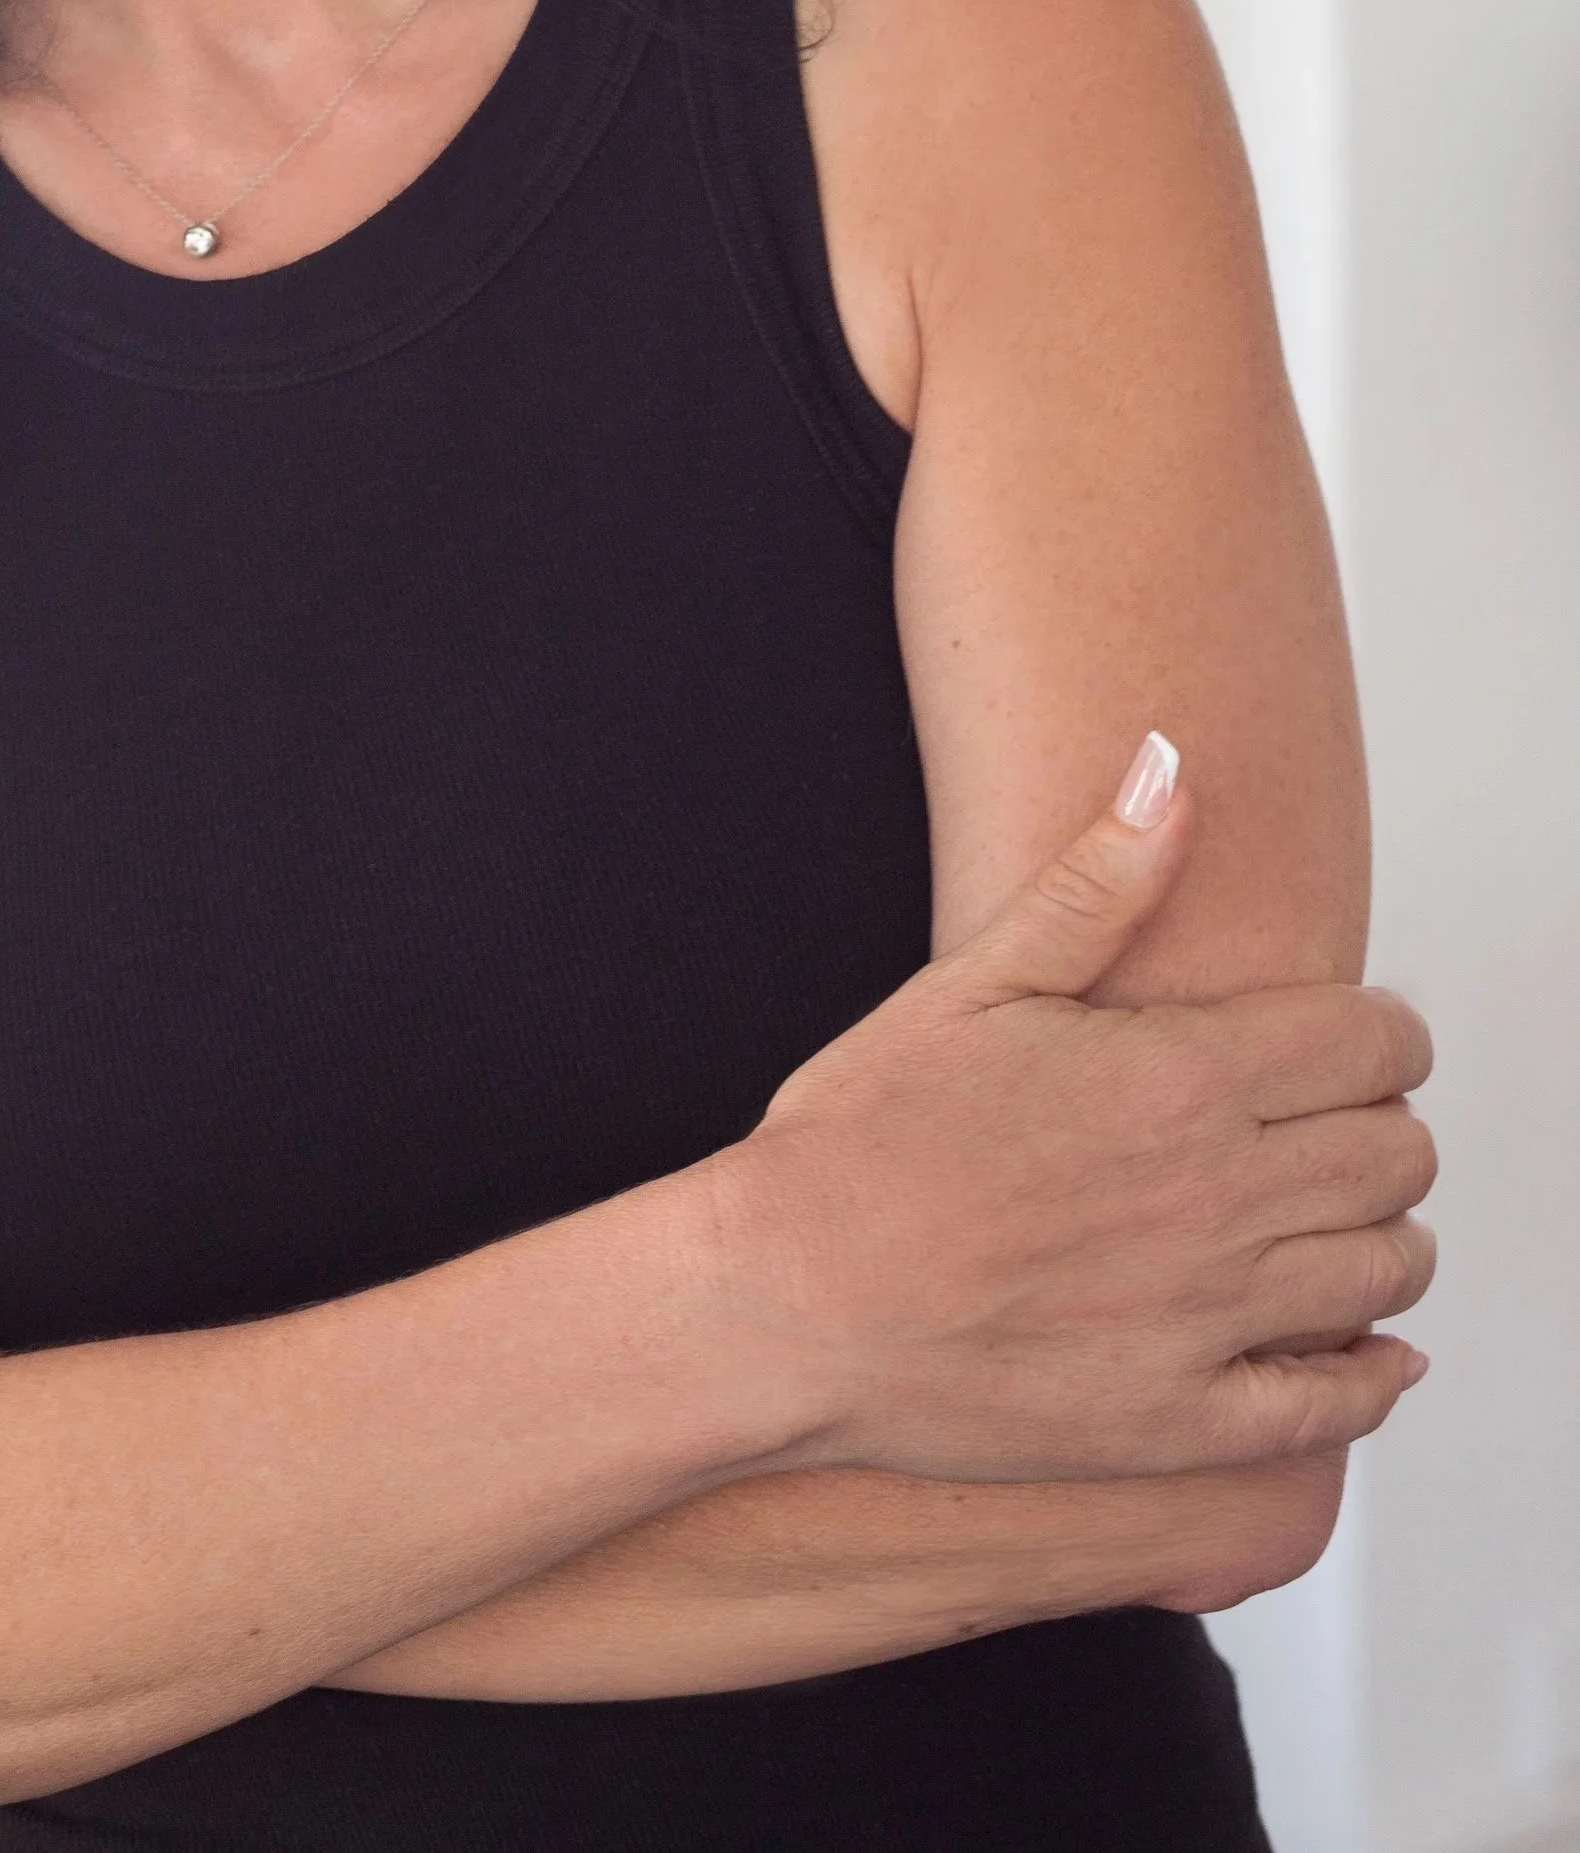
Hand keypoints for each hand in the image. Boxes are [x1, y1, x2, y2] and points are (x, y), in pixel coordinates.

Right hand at [708, 737, 1435, 1483]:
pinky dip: (1372, 1374)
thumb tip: (1171, 765)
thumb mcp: (974, 982)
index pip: (1374, 1043)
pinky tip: (1361, 1350)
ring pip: (1388, 1268)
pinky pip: (1339, 1404)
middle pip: (1398, 1153)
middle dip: (1383, 1124)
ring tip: (1326, 1219)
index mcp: (1180, 1078)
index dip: (1381, 1033)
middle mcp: (1219, 1196)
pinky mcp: (1185, 1420)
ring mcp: (1210, 1316)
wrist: (786, 1300)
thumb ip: (1096, 879)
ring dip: (1381, 1234)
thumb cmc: (859, 1139)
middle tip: (1327, 1123)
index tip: (1350, 1040)